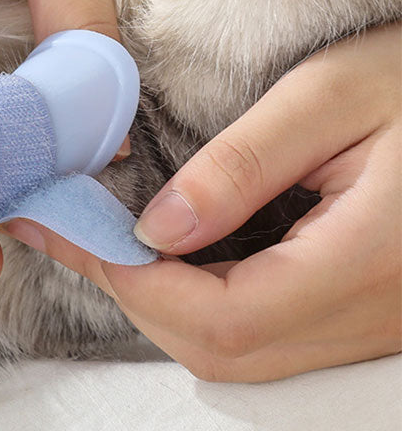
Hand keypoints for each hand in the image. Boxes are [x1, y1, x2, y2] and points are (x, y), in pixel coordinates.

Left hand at [2, 22, 401, 380]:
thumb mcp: (328, 96)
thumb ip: (242, 165)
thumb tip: (156, 228)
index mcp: (370, 260)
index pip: (226, 317)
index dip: (138, 283)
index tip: (79, 228)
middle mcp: (374, 313)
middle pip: (224, 349)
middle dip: (133, 294)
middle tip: (75, 232)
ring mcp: (371, 322)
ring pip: (240, 351)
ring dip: (159, 303)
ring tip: (104, 240)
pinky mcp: (361, 308)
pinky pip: (265, 331)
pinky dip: (199, 303)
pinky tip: (167, 255)